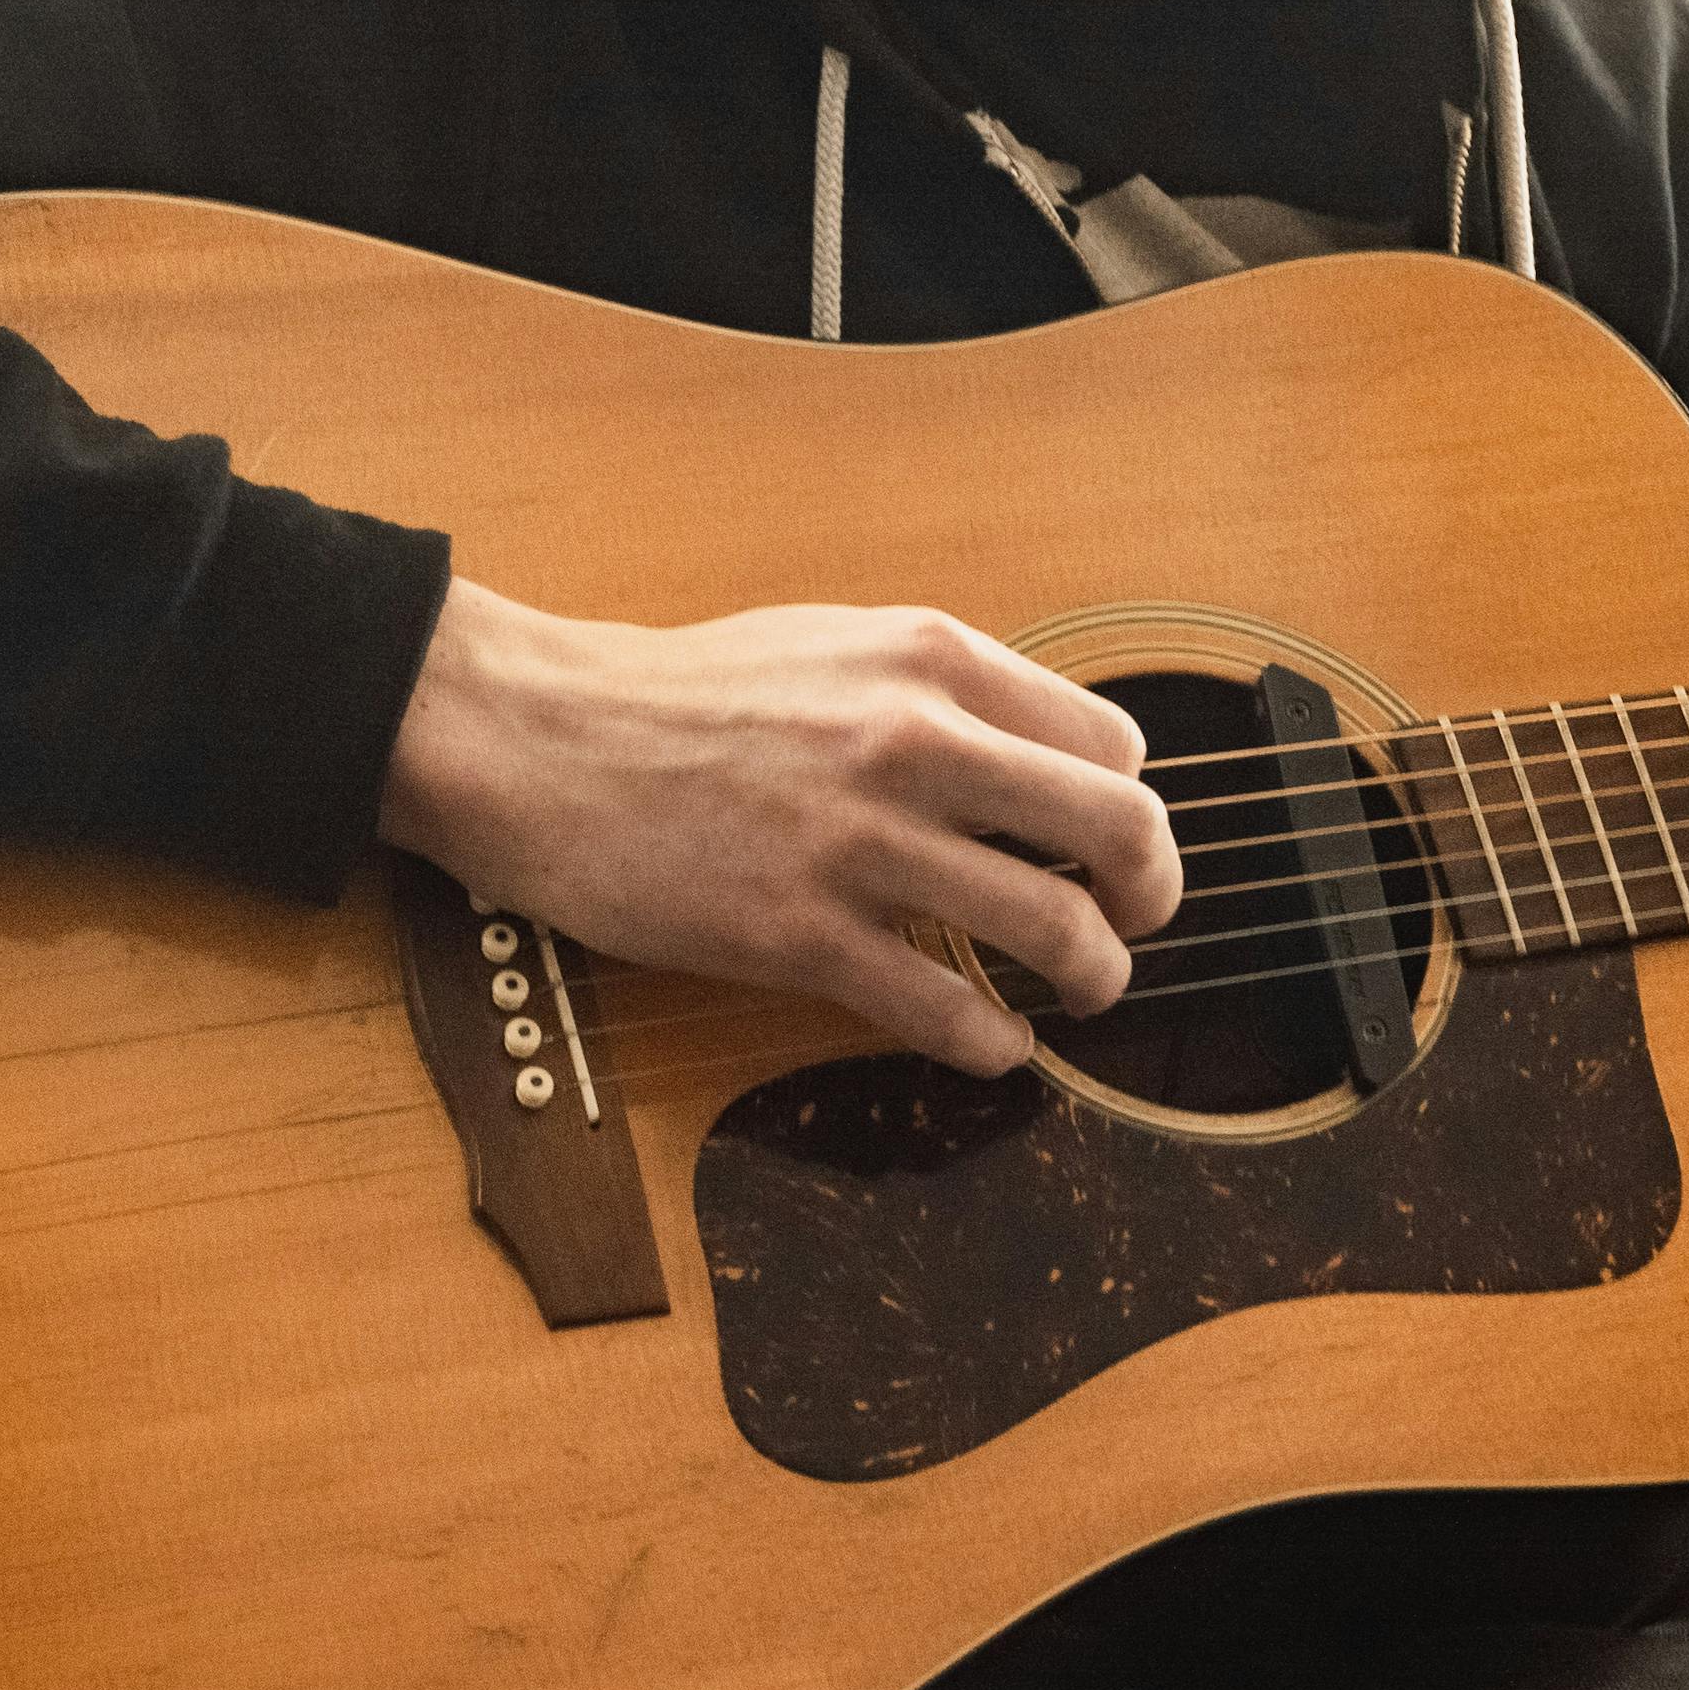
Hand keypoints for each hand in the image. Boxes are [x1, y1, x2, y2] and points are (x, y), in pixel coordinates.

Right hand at [375, 580, 1183, 1074]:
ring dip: (1093, 975)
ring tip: (1080, 991)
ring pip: (1055, 927)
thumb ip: (932, 692)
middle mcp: (912, 741)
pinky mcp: (798, 934)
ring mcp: (858, 842)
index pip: (1108, 740)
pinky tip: (995, 1045)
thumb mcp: (828, 644)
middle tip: (1134, 924)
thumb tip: (1025, 760)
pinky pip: (946, 1008)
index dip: (1120, 802)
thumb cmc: (672, 697)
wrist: (538, 740)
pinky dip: (996, 1042)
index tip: (1098, 842)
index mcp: (928, 659)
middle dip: (1150, 893)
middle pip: (1117, 828)